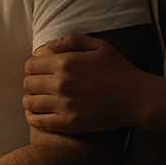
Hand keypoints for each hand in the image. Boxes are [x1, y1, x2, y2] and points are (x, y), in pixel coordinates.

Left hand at [23, 33, 139, 133]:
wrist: (137, 98)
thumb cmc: (119, 70)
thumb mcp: (99, 46)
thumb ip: (72, 40)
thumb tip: (48, 45)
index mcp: (65, 63)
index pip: (31, 65)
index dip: (32, 67)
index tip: (39, 71)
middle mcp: (61, 84)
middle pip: (28, 84)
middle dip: (31, 83)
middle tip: (39, 86)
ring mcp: (64, 105)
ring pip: (30, 103)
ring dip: (30, 100)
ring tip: (37, 100)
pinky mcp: (69, 124)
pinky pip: (39, 122)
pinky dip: (32, 118)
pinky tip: (35, 115)